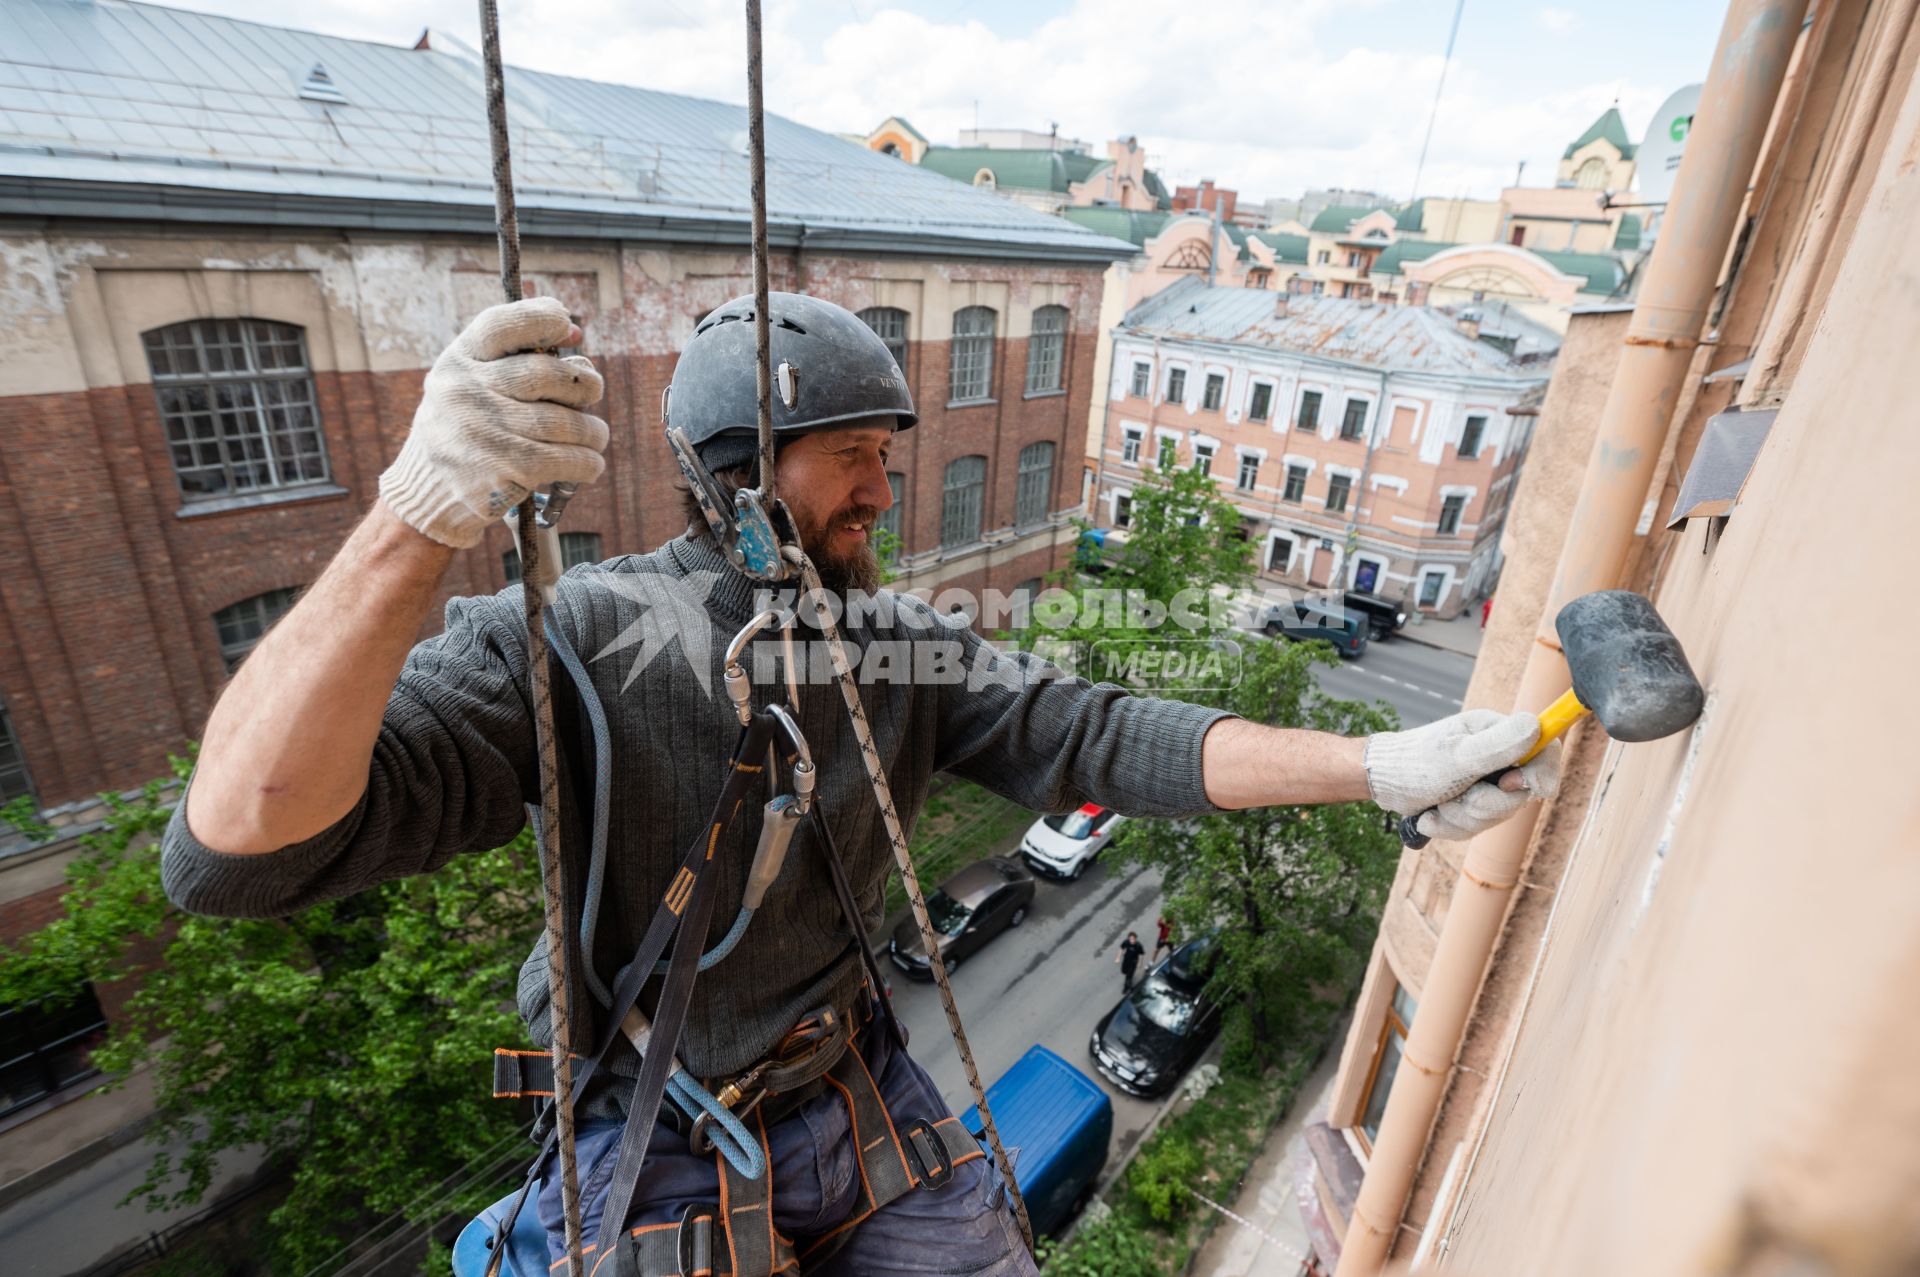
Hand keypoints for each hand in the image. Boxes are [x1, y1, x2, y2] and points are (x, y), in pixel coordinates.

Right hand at [379, 298, 607, 548]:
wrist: (428, 491)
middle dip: (583, 384)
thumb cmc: (466, 427)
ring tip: (594, 436)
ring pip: (567, 422)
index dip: (543, 318)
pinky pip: (571, 459)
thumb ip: (516, 356)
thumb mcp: (472, 382)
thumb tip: (574, 331)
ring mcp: (485, 431)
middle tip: (591, 393)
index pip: (503, 325)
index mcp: (459, 360)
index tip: (566, 326)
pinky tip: (587, 464)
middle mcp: (467, 391)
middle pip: (547, 374)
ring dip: (592, 430)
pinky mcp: (506, 469)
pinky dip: (589, 462)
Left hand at [1407, 741, 1560, 841]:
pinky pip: (1476, 827)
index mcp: (1498, 733)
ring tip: (1437, 805)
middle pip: (1520, 794)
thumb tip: (1536, 727)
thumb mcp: (1457, 755)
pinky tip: (1430, 815)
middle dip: (1483, 805)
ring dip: (1461, 818)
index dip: (1542, 773)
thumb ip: (1498, 746)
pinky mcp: (1472, 803)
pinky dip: (1451, 827)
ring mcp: (1485, 781)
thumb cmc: (1414, 762)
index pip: (1545, 750)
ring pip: (1496, 815)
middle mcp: (1497, 756)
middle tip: (1455, 797)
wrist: (1380, 783)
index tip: (1516, 786)